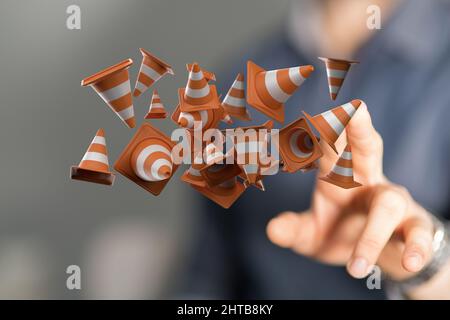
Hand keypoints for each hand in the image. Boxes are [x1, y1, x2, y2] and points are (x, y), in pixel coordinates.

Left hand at [267, 102, 434, 279]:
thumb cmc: (340, 233)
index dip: (321, 132)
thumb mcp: (311, 235)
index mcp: (337, 175)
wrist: (375, 255)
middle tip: (355, 111)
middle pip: (367, 148)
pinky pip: (417, 234)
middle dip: (360, 130)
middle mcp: (366, 180)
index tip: (311, 116)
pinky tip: (409, 261)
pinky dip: (415, 248)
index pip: (328, 148)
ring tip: (356, 269)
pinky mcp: (414, 225)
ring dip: (372, 234)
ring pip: (389, 204)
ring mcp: (392, 201)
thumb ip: (294, 230)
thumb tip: (272, 230)